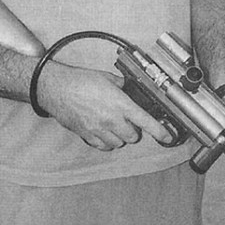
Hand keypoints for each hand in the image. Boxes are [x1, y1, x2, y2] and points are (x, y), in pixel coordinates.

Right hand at [36, 62, 173, 150]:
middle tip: (128, 121)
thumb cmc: (80, 81)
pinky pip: (103, 146)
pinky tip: (103, 131)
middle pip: (133, 137)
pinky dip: (106, 142)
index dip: (160, 131)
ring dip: (120, 137)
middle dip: (134, 131)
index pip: (145, 122)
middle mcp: (111, 120)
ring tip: (113, 125)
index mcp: (120, 104)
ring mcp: (98, 130)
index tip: (168, 137)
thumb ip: (122, 86)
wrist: (57, 89)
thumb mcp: (107, 78)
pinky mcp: (87, 136)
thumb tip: (129, 89)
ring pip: (118, 143)